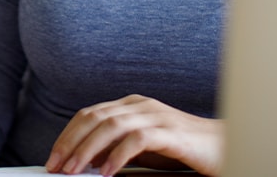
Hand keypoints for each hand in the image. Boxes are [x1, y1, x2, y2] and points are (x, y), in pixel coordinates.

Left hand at [45, 94, 223, 176]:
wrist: (223, 147)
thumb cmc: (182, 149)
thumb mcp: (143, 149)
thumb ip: (117, 149)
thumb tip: (87, 160)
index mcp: (130, 105)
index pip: (89, 114)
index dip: (67, 135)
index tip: (53, 158)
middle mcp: (140, 106)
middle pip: (94, 118)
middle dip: (70, 143)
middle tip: (56, 166)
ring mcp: (156, 116)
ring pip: (111, 126)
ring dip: (88, 150)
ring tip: (74, 170)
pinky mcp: (171, 133)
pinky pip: (138, 140)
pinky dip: (118, 156)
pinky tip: (108, 172)